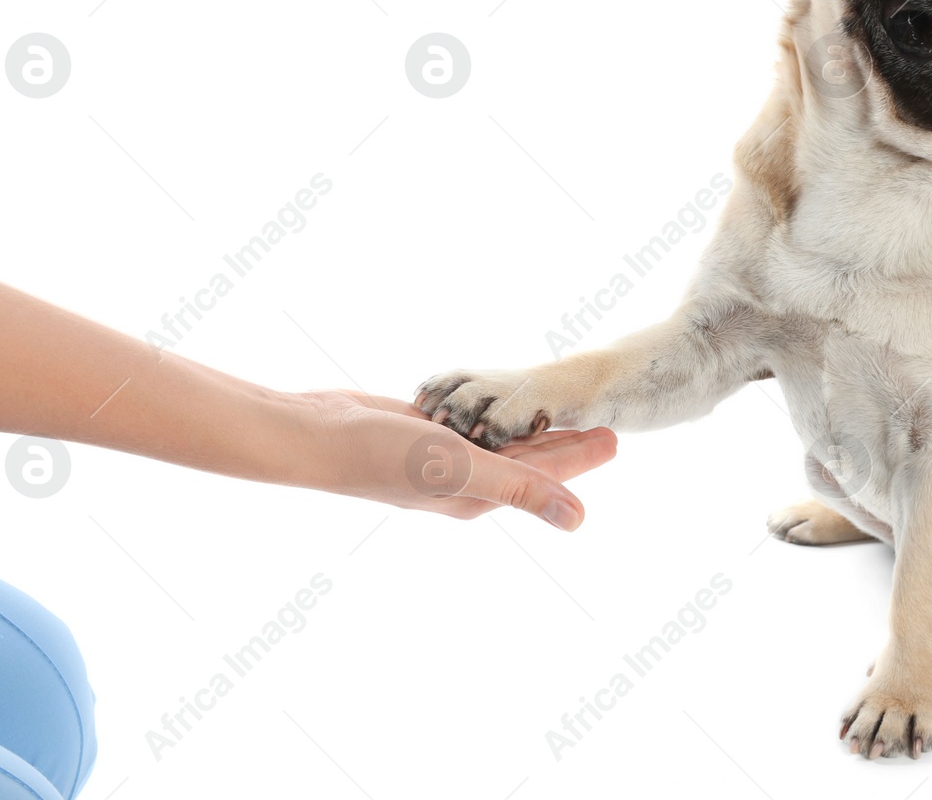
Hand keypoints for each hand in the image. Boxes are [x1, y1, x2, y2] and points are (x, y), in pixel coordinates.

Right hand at [298, 391, 615, 529]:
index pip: (545, 475)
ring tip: (559, 417)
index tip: (616, 438)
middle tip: (605, 427)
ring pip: (500, 444)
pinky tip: (498, 411)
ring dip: (532, 433)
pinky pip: (470, 429)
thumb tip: (579, 520)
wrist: (315, 438)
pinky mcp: (419, 436)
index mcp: (479, 494)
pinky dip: (493, 420)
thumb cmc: (383, 457)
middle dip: (567, 448)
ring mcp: (439, 460)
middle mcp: (463, 481)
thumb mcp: (462, 470)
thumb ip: (522, 488)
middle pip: (529, 462)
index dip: (582, 457)